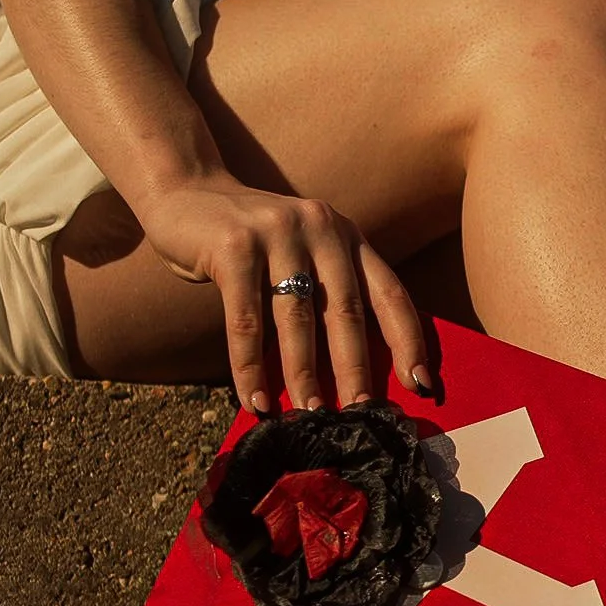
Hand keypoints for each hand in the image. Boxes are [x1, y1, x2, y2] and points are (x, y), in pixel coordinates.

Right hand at [132, 175, 429, 411]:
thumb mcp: (302, 253)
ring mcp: (278, 233)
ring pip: (297, 318)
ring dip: (304, 375)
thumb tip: (353, 374)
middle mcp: (321, 229)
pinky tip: (256, 401)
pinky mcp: (234, 247)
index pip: (389, 292)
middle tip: (362, 414)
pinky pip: (246, 320)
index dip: (408, 339)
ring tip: (312, 416)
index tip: (421, 384)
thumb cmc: (251, 242)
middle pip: (346, 310)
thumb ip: (327, 293)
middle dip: (356, 369)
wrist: (185, 190)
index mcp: (347, 237)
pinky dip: (251, 367)